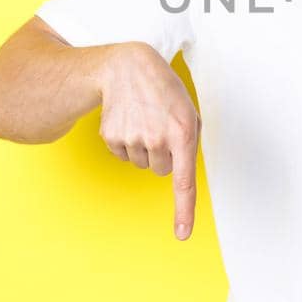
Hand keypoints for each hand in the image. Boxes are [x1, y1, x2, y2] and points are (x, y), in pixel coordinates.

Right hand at [96, 42, 201, 239]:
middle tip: (160, 126)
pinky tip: (129, 120)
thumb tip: (180, 176)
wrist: (128, 67)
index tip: (182, 235)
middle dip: (164, 154)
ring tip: (144, 119)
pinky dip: (128, 143)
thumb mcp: (189, 112)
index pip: (184, 181)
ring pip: (143, 165)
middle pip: (162, 171)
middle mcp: (157, 139)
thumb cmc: (165, 92)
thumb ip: (189, 144)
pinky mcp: (111, 137)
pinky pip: (124, 156)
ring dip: (146, 148)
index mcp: (183, 132)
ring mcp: (132, 138)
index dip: (184, 210)